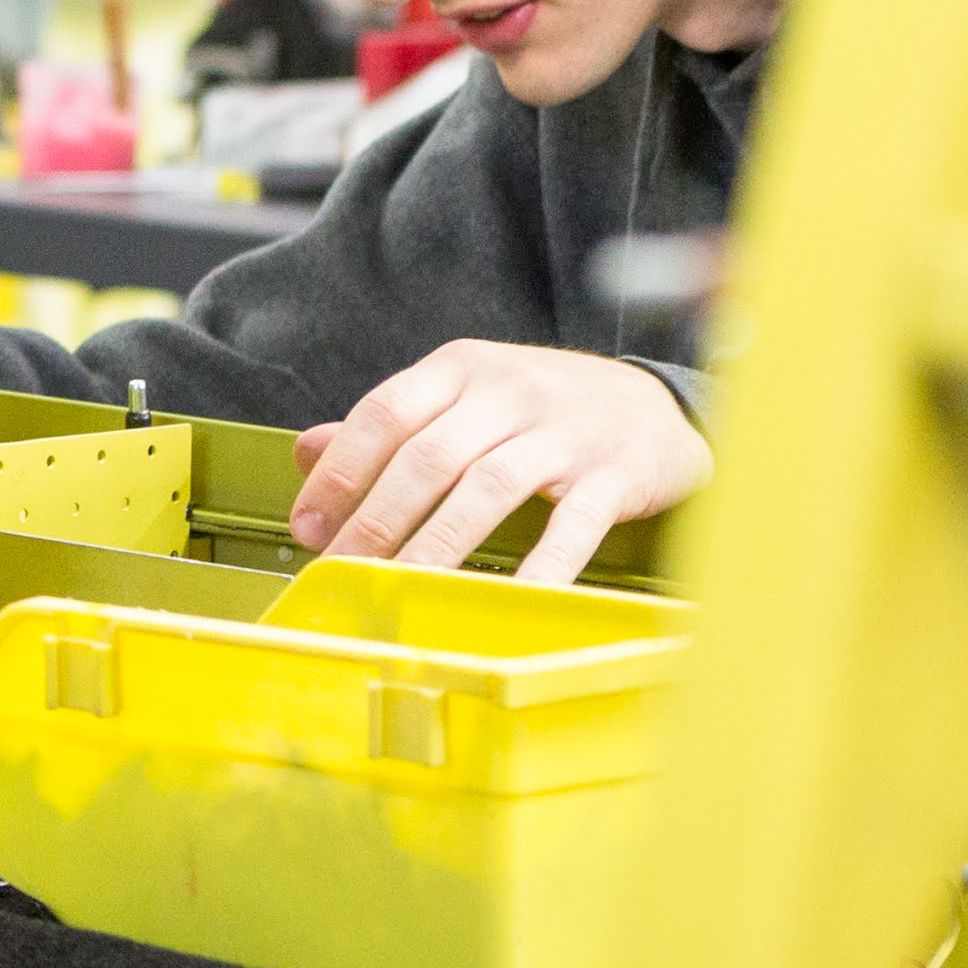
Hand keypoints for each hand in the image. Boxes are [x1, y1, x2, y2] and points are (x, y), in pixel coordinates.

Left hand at [289, 339, 709, 584]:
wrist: (662, 405)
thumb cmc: (543, 411)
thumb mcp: (465, 399)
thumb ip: (390, 427)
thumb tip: (304, 453)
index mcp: (461, 368)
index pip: (384, 414)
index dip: (338, 471)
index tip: (307, 525)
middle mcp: (509, 392)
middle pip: (427, 456)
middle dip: (375, 518)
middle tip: (342, 568)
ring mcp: (565, 432)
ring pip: (487, 488)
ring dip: (437, 543)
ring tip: (401, 586)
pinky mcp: (615, 475)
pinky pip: (572, 524)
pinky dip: (540, 565)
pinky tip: (508, 599)